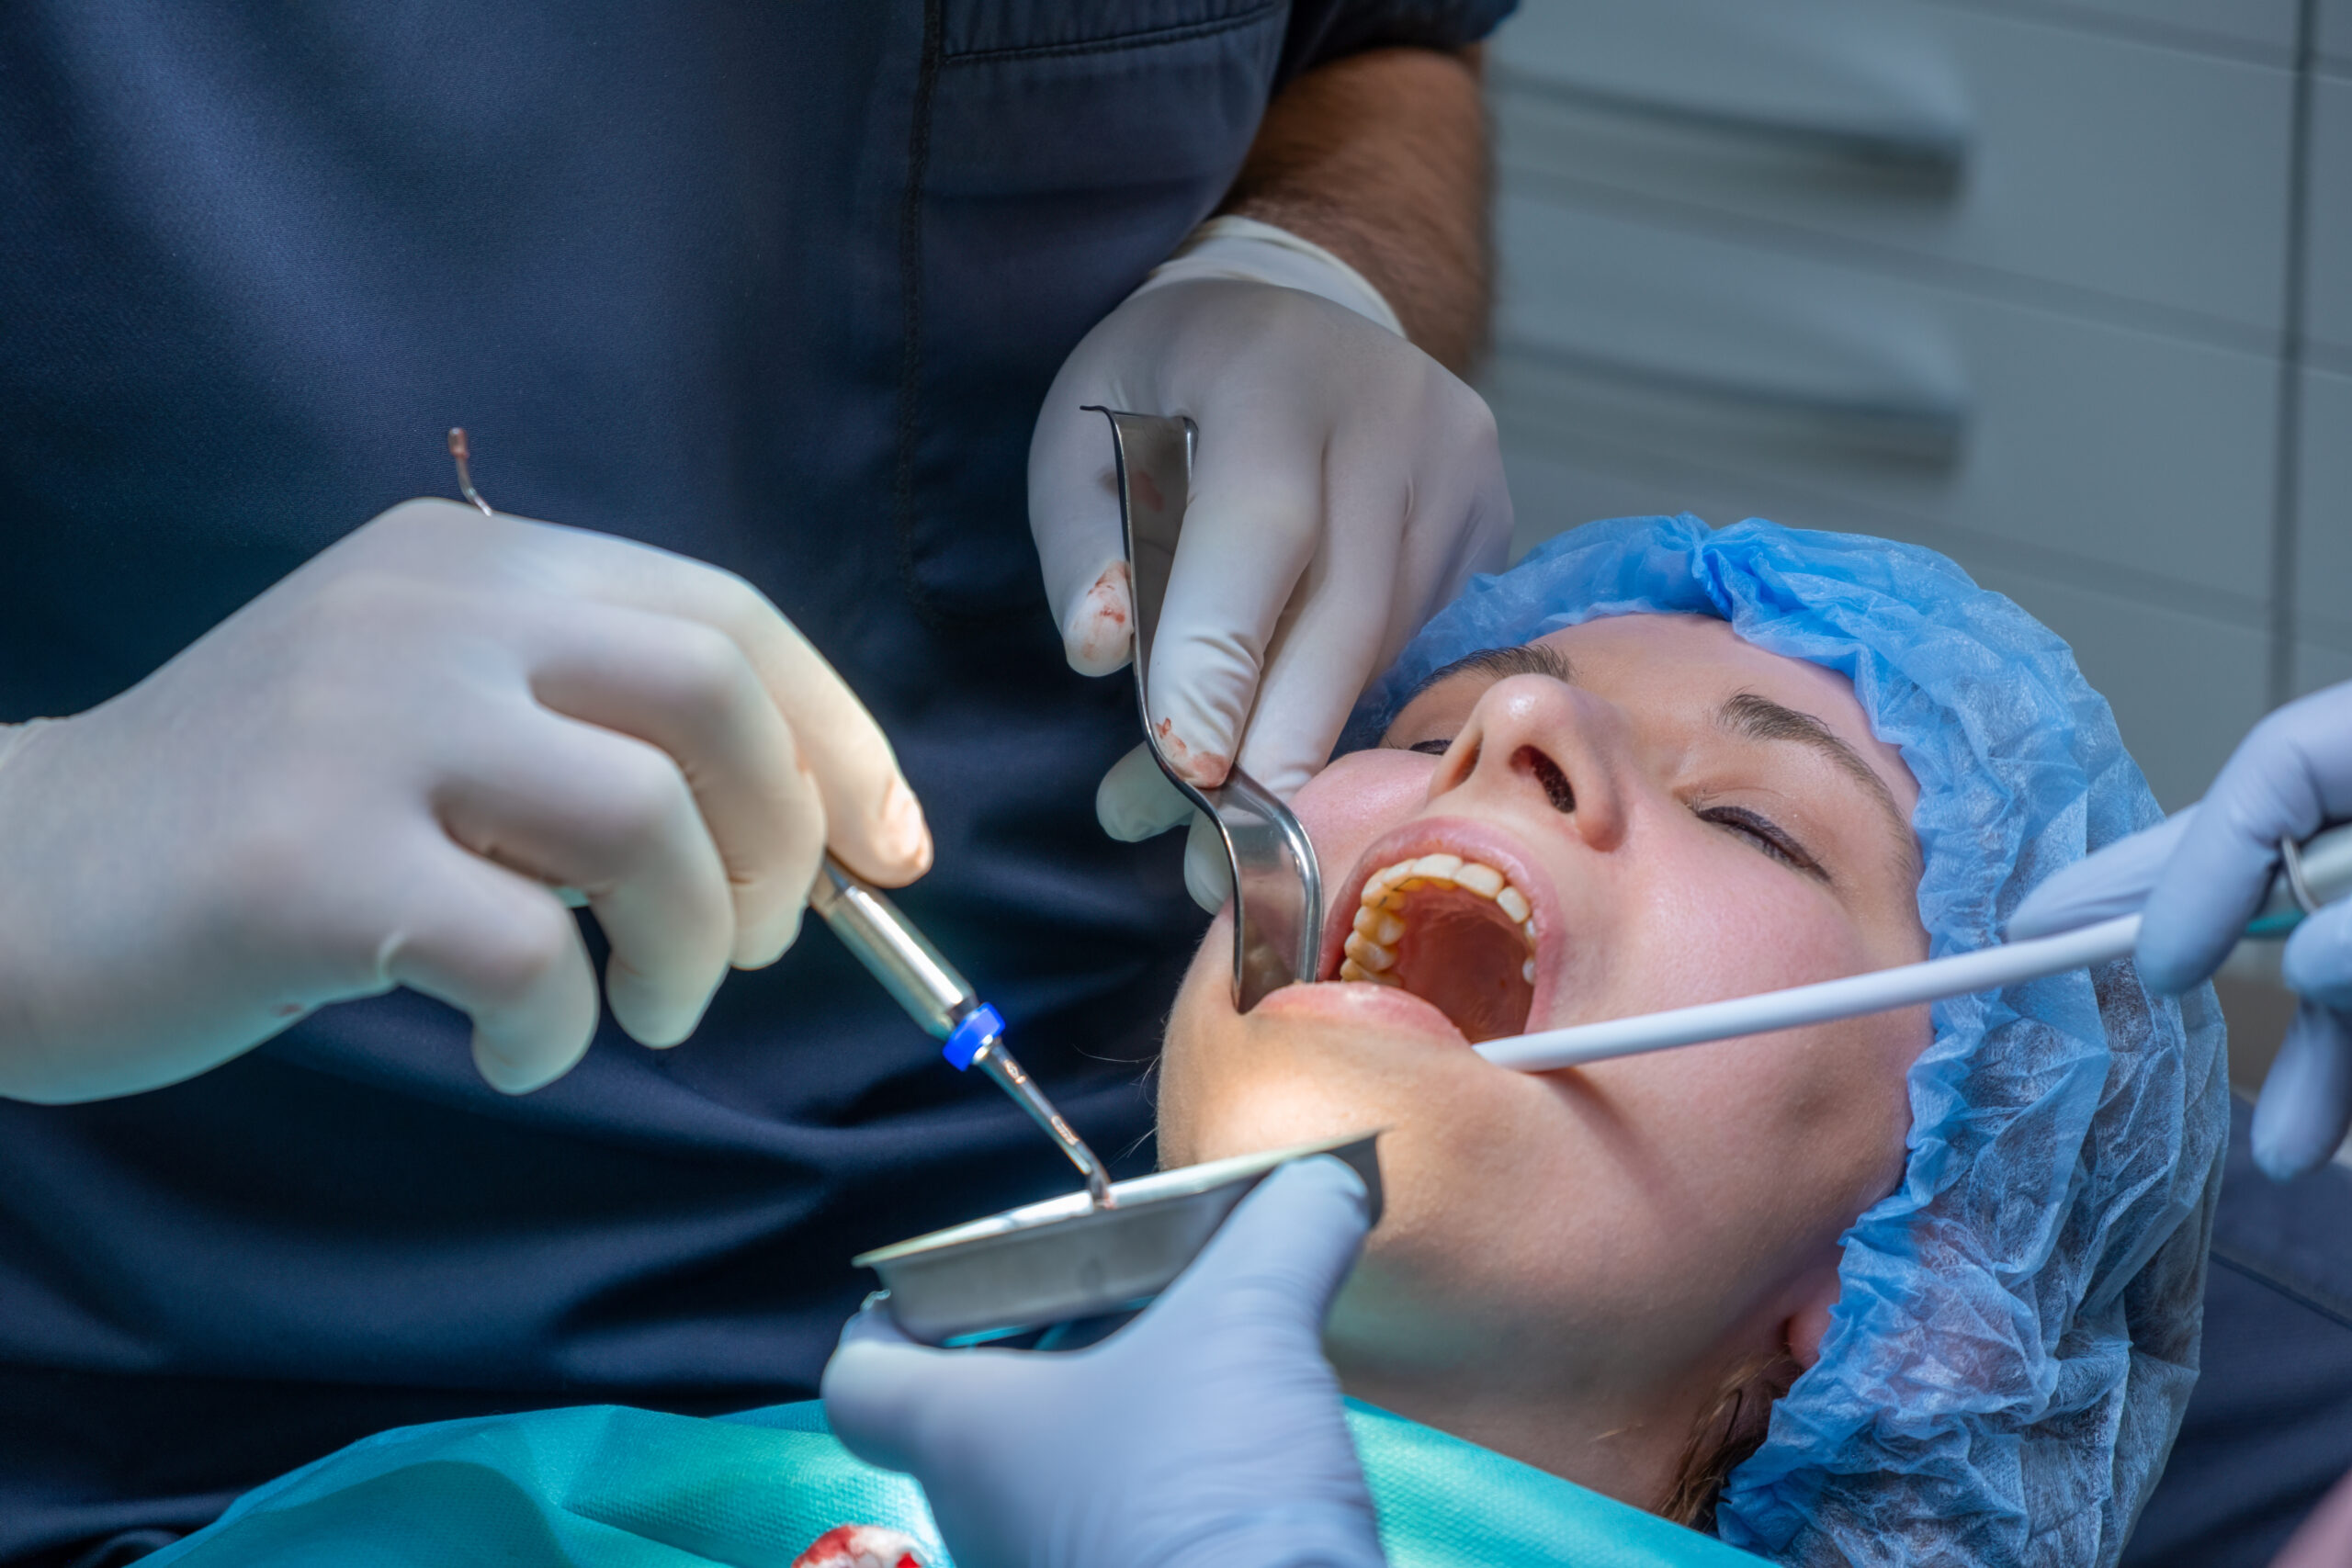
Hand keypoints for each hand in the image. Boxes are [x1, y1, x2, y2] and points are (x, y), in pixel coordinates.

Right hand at [0, 499, 929, 1102]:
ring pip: (642, 820)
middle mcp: (429, 612)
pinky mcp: (303, 857)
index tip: (891, 848)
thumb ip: (587, 730)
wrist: (10, 877)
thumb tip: (811, 829)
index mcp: (478, 566)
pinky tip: (518, 1051)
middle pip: (710, 696)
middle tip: (747, 947)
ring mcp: (362, 723)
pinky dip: (560, 1027)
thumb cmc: (261, 818)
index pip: (725, 616)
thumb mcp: (433, 717)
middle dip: (781, 842)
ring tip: (646, 1009)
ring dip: (690, 945)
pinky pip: (522, 950)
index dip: (840, 737)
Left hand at [822, 1156, 1382, 1567]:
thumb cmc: (1205, 1490)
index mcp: (965, 1434)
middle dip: (1037, 1354)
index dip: (887, 1316)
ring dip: (1109, 1430)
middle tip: (1112, 1297)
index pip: (859, 1378)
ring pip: (1046, 1487)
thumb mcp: (1255, 1322)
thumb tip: (1326, 1180)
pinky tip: (1241, 1462)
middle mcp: (983, 1520)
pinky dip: (1158, 1497)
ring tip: (1199, 1371)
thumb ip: (1286, 1230)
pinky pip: (1115, 1538)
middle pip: (967, 1424)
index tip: (940, 1279)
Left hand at [1030, 219, 1510, 909]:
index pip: (1262, 530)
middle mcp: (1391, 417)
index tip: (1189, 766)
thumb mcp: (1084, 430)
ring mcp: (1459, 470)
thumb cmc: (1167, 387)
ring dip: (1305, 743)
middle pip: (1346, 611)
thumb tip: (1103, 654)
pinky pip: (1420, 645)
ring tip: (1220, 821)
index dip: (1226, 656)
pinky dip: (1347, 710)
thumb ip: (1084, 541)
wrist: (1296, 313)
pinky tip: (1288, 756)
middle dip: (1279, 742)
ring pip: (1384, 645)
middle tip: (1218, 851)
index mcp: (1275, 374)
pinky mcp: (1489, 522)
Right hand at [2011, 682, 2351, 1176]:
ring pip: (2331, 951)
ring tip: (2280, 1148)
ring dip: (2304, 1054)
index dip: (2194, 863)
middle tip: (2038, 942)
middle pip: (2273, 854)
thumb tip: (2301, 964)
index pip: (2274, 771)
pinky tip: (2321, 1138)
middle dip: (2182, 930)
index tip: (2159, 963)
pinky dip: (2344, 1061)